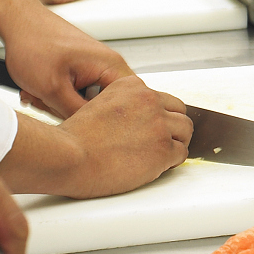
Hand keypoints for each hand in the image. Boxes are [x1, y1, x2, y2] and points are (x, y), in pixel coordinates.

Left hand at [4, 13, 131, 119]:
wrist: (17, 22)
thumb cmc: (34, 44)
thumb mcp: (52, 88)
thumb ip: (77, 113)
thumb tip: (91, 131)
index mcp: (111, 65)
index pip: (129, 103)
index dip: (109, 120)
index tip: (86, 126)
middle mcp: (108, 64)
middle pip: (106, 104)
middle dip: (76, 111)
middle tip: (52, 105)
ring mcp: (95, 65)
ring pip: (88, 99)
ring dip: (63, 103)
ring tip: (41, 94)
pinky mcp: (82, 67)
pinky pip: (78, 91)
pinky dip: (59, 94)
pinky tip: (42, 90)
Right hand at [51, 76, 193, 196]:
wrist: (68, 156)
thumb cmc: (74, 139)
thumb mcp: (97, 105)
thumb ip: (122, 107)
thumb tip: (135, 121)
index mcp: (132, 87)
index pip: (160, 97)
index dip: (157, 115)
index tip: (150, 127)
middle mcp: (149, 100)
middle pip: (179, 111)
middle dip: (172, 127)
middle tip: (160, 142)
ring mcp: (159, 124)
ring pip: (185, 130)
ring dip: (176, 143)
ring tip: (159, 155)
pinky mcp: (163, 149)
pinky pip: (181, 153)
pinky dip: (172, 162)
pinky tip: (156, 166)